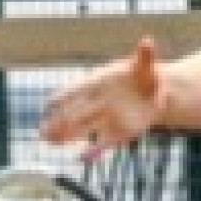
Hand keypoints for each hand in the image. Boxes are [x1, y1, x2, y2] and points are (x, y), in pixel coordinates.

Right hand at [38, 37, 166, 157]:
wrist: (158, 92)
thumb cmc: (145, 75)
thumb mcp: (146, 64)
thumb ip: (145, 55)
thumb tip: (147, 41)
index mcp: (101, 82)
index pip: (78, 89)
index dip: (63, 95)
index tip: (48, 103)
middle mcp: (99, 101)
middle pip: (75, 112)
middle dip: (60, 121)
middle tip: (42, 130)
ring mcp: (107, 119)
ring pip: (83, 128)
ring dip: (67, 135)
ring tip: (48, 141)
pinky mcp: (120, 133)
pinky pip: (106, 143)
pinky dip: (96, 151)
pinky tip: (83, 158)